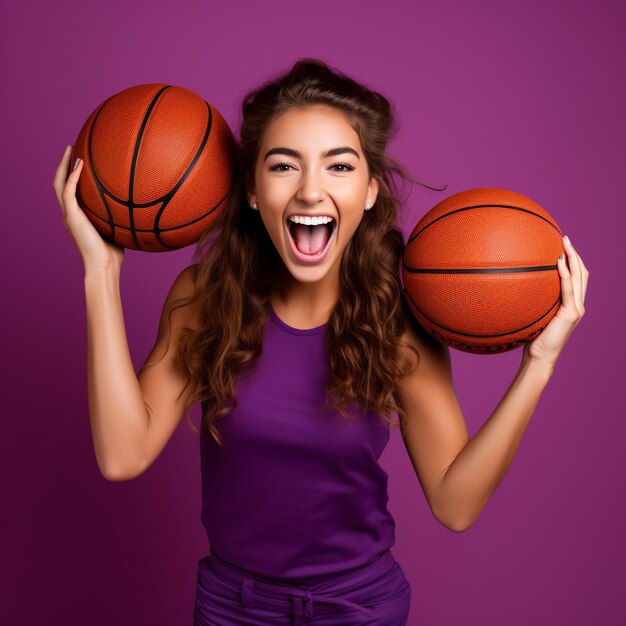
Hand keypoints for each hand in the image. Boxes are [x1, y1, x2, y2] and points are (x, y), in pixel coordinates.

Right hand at [53, 145, 124, 271]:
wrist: (105, 266)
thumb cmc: (114, 253)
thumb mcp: (119, 229)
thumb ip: (121, 216)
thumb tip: (140, 206)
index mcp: (79, 216)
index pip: (72, 191)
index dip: (73, 175)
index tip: (81, 160)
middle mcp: (71, 213)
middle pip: (61, 183)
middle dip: (64, 165)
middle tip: (71, 148)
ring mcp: (69, 215)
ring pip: (59, 184)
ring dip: (63, 166)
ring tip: (70, 150)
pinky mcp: (71, 217)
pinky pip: (68, 192)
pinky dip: (72, 177)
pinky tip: (79, 164)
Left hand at [522, 235, 588, 367]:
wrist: (538, 357)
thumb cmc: (531, 338)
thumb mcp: (533, 315)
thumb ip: (532, 301)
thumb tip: (513, 287)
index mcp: (571, 304)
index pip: (576, 277)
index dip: (573, 260)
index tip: (563, 245)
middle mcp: (578, 305)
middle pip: (582, 273)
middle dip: (575, 254)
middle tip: (565, 238)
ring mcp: (576, 309)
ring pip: (579, 278)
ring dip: (573, 258)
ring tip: (565, 243)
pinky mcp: (571, 314)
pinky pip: (568, 289)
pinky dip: (565, 274)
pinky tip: (558, 262)